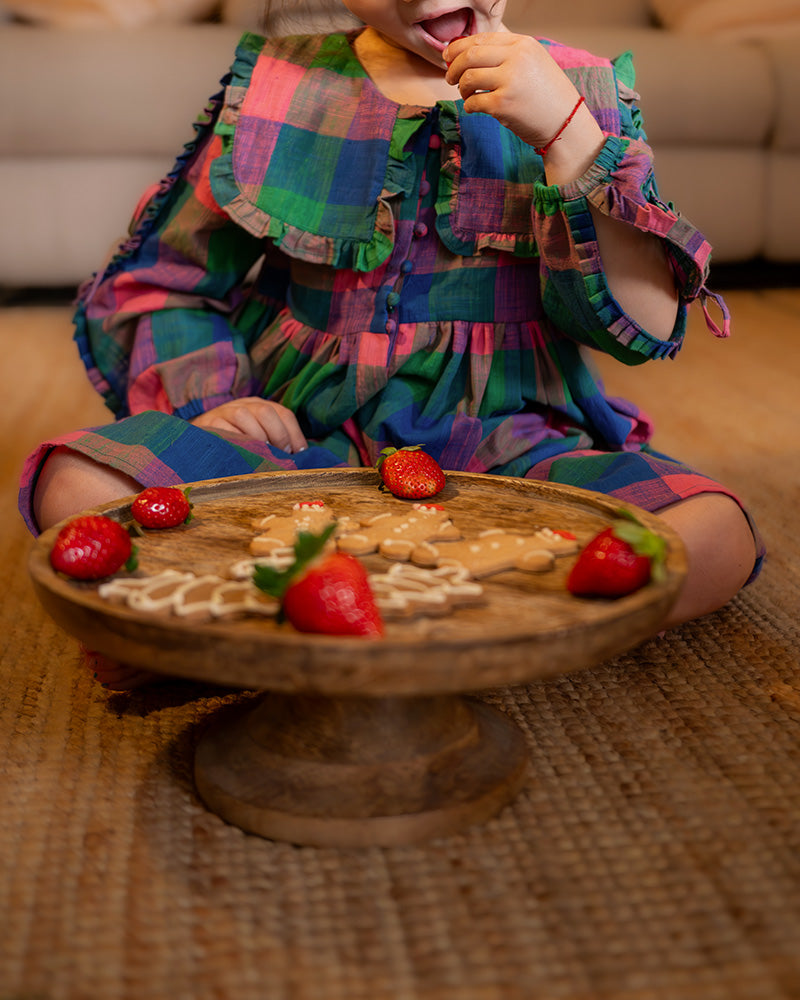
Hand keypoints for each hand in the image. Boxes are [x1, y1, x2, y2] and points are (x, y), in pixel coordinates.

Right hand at [191, 397, 307, 452]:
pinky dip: (236, 442)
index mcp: (261, 406)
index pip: (284, 413)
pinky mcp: (210, 423)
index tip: (300, 453)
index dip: (295, 434)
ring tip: (262, 456)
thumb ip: (277, 442)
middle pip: (266, 411)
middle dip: (278, 435)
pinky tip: (243, 454)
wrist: (200, 441)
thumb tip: (302, 456)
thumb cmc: (237, 443)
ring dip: (257, 438)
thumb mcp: (259, 437)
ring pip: (245, 417)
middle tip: (280, 456)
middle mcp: (245, 405)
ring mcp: (226, 412)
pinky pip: (225, 429)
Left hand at [443, 33, 595, 152]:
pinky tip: (474, 108)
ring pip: (468, 78)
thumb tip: (468, 54)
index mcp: (523, 44)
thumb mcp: (533, 64)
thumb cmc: (547, 97)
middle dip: (453, 67)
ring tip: (466, 94)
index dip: (459, 47)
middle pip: (470, 55)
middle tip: (449, 77)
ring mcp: (509, 81)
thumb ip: (507, 55)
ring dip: (461, 88)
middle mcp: (517, 58)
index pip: (482, 38)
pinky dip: (469, 106)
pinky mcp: (503, 105)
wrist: (566, 123)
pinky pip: (472, 102)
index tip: (449, 57)